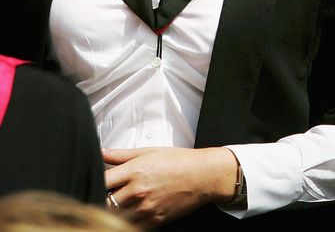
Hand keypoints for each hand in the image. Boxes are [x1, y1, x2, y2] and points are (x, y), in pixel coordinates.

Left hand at [103, 146, 237, 227]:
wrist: (202, 176)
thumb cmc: (176, 160)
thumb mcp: (148, 151)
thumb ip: (121, 154)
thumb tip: (100, 151)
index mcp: (135, 170)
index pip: (102, 180)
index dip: (93, 180)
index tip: (91, 179)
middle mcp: (138, 190)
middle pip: (105, 202)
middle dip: (101, 199)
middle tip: (101, 194)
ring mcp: (146, 208)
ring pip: (117, 218)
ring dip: (113, 212)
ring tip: (115, 204)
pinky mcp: (154, 220)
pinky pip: (132, 225)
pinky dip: (127, 220)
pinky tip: (129, 212)